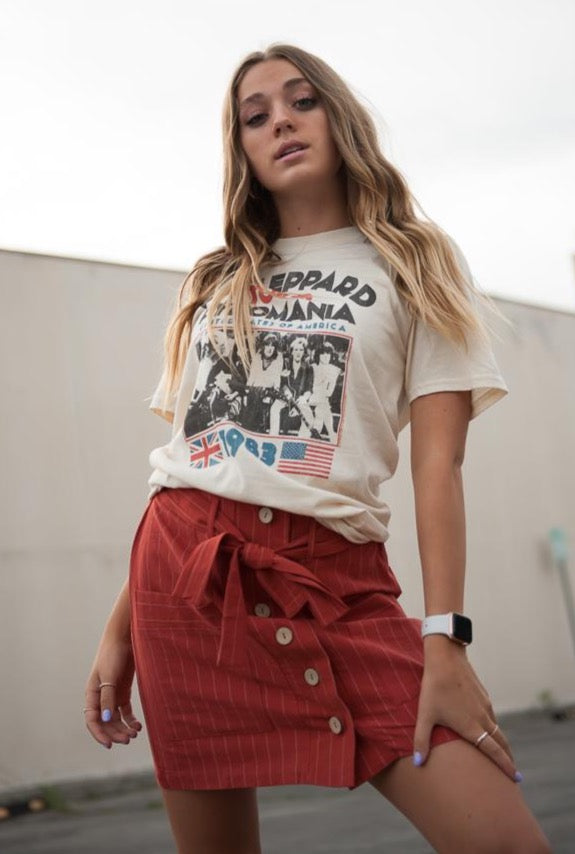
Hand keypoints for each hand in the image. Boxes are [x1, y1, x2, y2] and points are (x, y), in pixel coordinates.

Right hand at [84, 636, 142, 748]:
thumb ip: (108, 697)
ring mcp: (112, 694)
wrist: (125, 637)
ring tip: (135, 734)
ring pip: (115, 718)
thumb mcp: (109, 676)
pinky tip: (138, 725)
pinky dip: (130, 720)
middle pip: (105, 722)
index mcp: (92, 693)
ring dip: (123, 728)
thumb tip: (107, 719)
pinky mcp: (123, 691)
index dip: (99, 734)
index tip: (110, 745)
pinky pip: (125, 711)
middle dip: (115, 733)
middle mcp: (100, 697)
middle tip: (128, 739)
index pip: (92, 720)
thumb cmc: (113, 654)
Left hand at [413, 637, 519, 781]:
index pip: (493, 751)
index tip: (515, 779)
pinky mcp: (483, 695)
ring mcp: (485, 705)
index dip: (505, 766)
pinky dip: (494, 727)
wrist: (446, 658)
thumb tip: (418, 763)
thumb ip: (421, 740)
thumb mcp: (425, 715)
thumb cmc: (434, 687)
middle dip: (508, 758)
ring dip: (501, 743)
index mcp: (471, 727)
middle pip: (501, 742)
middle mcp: (482, 718)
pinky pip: (491, 715)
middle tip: (514, 774)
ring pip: (497, 728)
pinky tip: (488, 728)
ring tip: (501, 753)